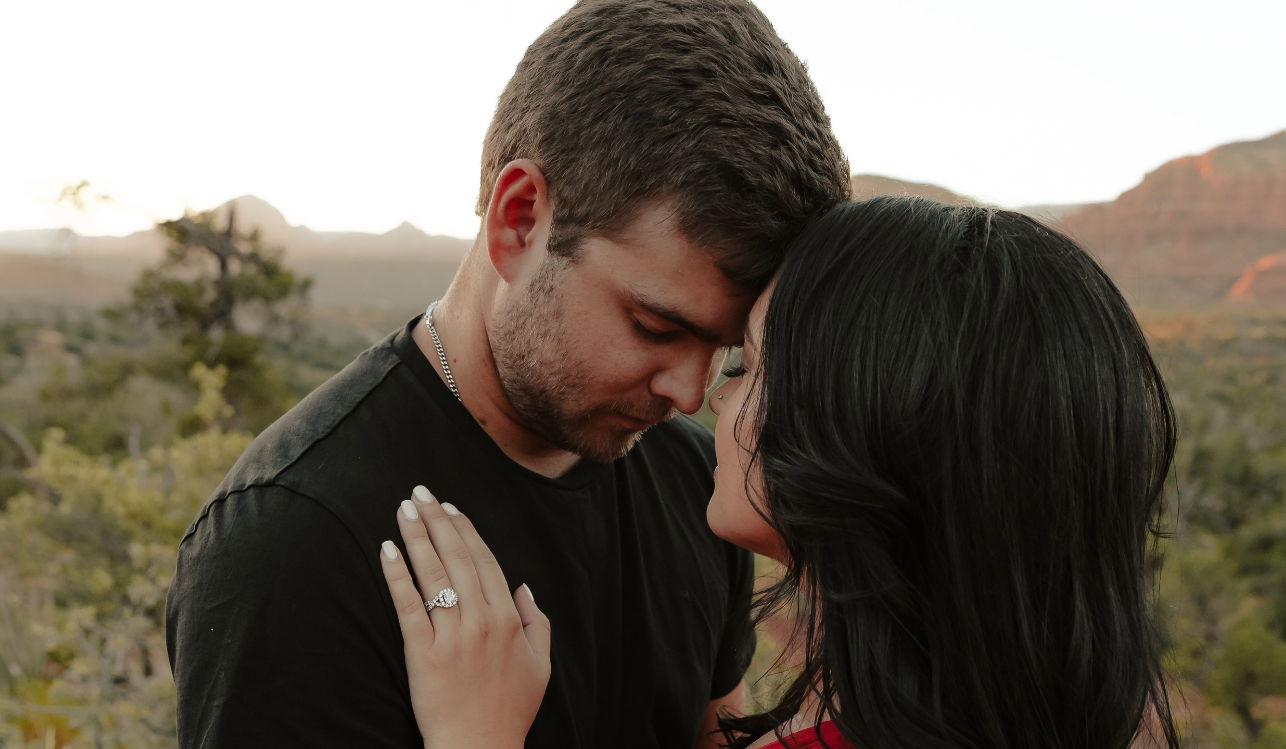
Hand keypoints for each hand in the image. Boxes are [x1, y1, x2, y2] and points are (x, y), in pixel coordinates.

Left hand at [379, 485, 550, 748]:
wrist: (480, 748)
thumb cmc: (510, 710)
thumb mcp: (540, 665)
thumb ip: (536, 622)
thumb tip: (524, 588)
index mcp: (509, 618)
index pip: (485, 561)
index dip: (466, 531)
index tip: (451, 507)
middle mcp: (481, 620)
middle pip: (457, 558)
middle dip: (438, 520)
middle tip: (421, 492)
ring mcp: (451, 635)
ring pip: (433, 574)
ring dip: (417, 536)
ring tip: (404, 509)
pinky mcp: (422, 653)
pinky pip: (408, 605)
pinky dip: (397, 575)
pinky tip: (387, 550)